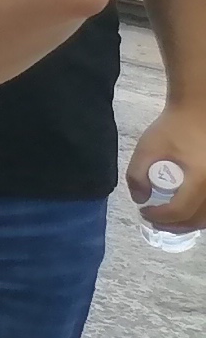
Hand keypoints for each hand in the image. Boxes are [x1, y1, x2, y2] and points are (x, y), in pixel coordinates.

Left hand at [128, 102, 205, 229]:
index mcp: (200, 177)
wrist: (198, 112)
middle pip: (197, 219)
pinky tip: (185, 212)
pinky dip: (199, 215)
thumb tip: (140, 200)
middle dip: (174, 225)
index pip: (180, 210)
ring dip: (188, 223)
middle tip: (154, 221)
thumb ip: (137, 175)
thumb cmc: (173, 127)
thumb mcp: (147, 147)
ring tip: (168, 220)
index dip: (160, 217)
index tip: (144, 212)